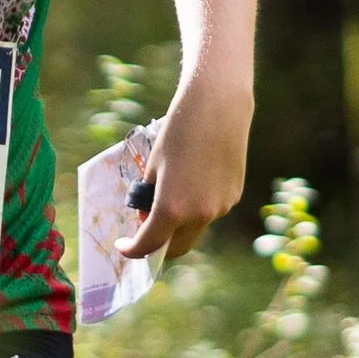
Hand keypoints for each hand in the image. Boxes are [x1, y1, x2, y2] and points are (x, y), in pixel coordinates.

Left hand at [123, 84, 251, 262]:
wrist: (218, 107)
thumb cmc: (178, 132)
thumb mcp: (153, 166)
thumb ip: (149, 197)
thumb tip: (148, 215)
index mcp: (173, 208)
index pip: (149, 244)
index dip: (133, 250)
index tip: (124, 246)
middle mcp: (200, 215)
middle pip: (177, 247)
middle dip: (158, 246)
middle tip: (144, 232)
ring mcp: (221, 208)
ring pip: (195, 229)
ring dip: (179, 224)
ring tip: (171, 192)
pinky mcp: (234, 196)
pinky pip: (211, 211)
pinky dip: (198, 207)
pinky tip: (195, 178)